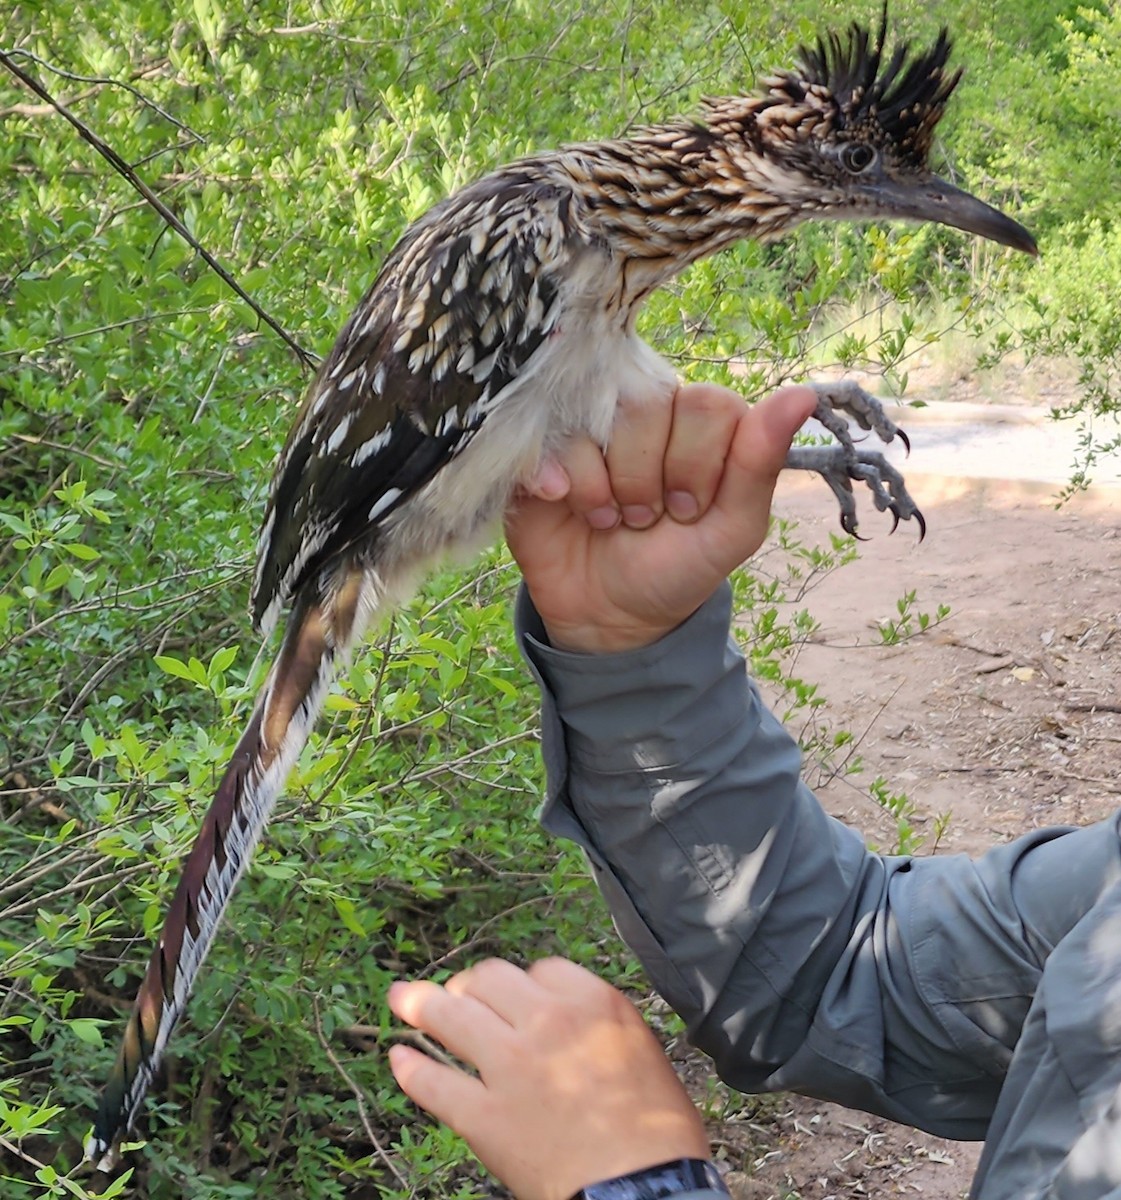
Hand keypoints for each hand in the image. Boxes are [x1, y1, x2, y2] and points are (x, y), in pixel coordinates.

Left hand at [388, 957, 708, 1199]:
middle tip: (459, 994)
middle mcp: (545, 1022)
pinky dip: (411, 1070)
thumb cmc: (657, 1130)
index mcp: (589, 1001)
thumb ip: (597, 1022)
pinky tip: (398, 1058)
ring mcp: (508, 1068)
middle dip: (471, 984)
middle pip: (489, 980)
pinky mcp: (483, 1117)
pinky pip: (434, 1084)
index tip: (517, 996)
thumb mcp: (641, 1048)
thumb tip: (568, 1017)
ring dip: (420, 1004)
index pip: (542, 970)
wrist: (643, 1190)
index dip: (526, 983)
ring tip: (401, 1000)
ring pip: (451, 1018)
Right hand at [505, 383, 816, 652]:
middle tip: (646, 518)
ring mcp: (588, 426)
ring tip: (609, 520)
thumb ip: (760, 464)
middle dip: (648, 478)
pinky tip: (567, 507)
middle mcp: (643, 410)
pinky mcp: (540, 448)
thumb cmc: (677, 567)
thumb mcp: (731, 529)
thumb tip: (802, 396)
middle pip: (646, 403)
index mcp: (699, 420)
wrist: (610, 615)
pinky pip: (548, 439)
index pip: (706, 403)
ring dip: (605, 486)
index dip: (697, 462)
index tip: (689, 510)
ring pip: (595, 418)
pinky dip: (562, 482)